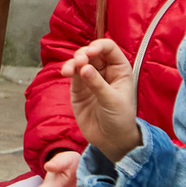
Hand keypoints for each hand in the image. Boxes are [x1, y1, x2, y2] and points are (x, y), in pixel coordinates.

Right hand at [63, 38, 143, 161]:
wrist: (110, 140)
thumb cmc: (119, 119)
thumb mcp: (112, 101)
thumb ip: (98, 84)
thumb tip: (84, 68)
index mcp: (119, 69)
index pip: (109, 48)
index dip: (99, 46)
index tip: (90, 53)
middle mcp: (104, 70)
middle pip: (91, 52)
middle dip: (83, 54)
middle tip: (80, 62)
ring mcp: (90, 78)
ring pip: (79, 61)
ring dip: (73, 62)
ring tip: (70, 70)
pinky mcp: (78, 88)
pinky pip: (72, 74)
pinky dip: (68, 70)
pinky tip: (66, 72)